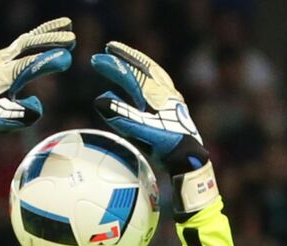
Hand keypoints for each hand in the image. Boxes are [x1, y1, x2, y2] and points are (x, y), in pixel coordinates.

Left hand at [0, 18, 74, 159]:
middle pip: (28, 46)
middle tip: (72, 40)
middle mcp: (3, 63)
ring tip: (69, 28)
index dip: (46, 61)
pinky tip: (59, 28)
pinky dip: (43, 32)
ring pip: (28, 39)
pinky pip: (28, 39)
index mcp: (3, 79)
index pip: (27, 65)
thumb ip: (23, 114)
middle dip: (50, 41)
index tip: (66, 58)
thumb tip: (38, 105)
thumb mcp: (6, 121)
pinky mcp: (9, 54)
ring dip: (49, 32)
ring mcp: (5, 56)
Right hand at [91, 42, 208, 176]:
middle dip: (126, 55)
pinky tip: (142, 78)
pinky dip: (147, 74)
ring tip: (126, 56)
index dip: (114, 66)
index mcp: (157, 95)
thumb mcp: (142, 132)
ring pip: (154, 71)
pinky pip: (159, 81)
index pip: (132, 74)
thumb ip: (122, 116)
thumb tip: (100, 100)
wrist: (189, 158)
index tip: (97, 59)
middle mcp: (165, 91)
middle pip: (144, 66)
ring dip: (138, 62)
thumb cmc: (166, 147)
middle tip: (110, 47)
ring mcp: (171, 97)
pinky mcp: (174, 105)